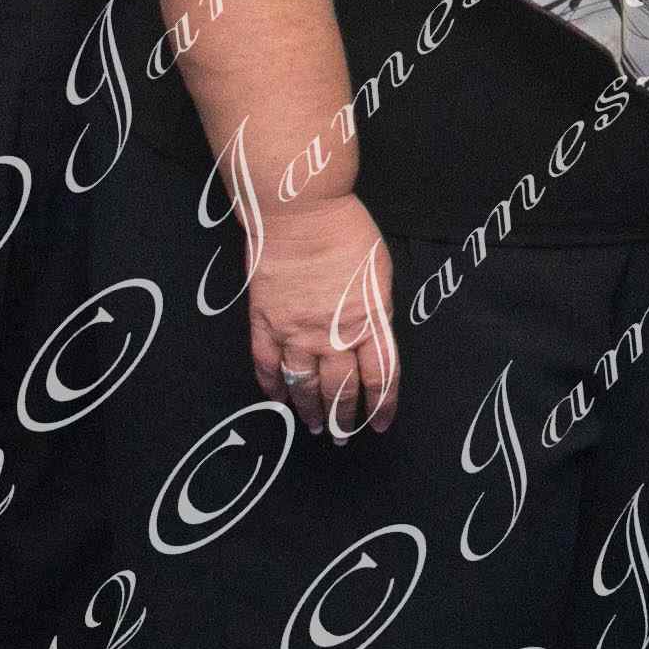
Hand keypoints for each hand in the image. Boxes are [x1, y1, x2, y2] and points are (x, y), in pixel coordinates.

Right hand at [248, 193, 398, 434]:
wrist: (299, 211)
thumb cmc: (346, 231)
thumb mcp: (379, 272)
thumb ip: (376, 311)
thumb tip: (373, 336)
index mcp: (369, 321)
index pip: (380, 377)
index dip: (382, 405)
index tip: (380, 424)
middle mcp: (333, 334)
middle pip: (341, 389)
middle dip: (343, 418)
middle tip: (341, 437)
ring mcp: (296, 331)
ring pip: (304, 385)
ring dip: (310, 410)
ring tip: (313, 426)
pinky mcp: (266, 322)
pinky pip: (268, 365)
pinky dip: (273, 387)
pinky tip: (278, 400)